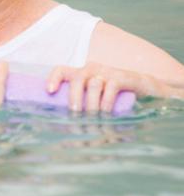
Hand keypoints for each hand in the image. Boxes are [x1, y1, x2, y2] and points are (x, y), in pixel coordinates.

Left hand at [47, 62, 171, 112]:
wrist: (145, 88)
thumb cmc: (115, 95)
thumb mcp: (95, 97)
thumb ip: (83, 105)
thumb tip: (67, 126)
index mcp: (81, 73)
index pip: (62, 70)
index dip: (53, 79)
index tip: (49, 92)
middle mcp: (92, 69)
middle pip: (77, 79)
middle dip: (74, 97)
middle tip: (74, 114)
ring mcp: (107, 72)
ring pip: (93, 85)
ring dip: (91, 104)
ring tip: (92, 119)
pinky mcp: (121, 77)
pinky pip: (111, 87)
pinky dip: (106, 102)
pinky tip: (106, 113)